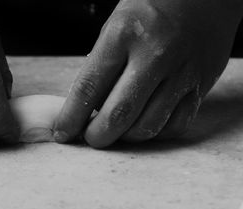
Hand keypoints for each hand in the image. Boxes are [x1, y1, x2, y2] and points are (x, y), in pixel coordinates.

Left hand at [54, 0, 242, 147]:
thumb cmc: (150, 13)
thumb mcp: (115, 27)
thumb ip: (100, 67)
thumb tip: (86, 110)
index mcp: (123, 35)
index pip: (88, 87)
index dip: (71, 118)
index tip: (63, 133)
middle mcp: (154, 55)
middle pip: (119, 114)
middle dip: (98, 136)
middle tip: (91, 138)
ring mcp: (181, 72)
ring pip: (148, 126)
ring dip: (125, 137)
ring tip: (117, 130)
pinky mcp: (201, 86)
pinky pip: (175, 126)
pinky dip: (155, 133)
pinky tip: (144, 123)